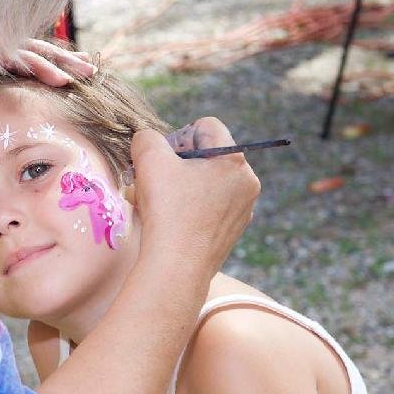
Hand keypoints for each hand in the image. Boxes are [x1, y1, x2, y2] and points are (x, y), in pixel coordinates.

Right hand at [131, 117, 259, 279]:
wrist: (177, 267)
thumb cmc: (167, 210)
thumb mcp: (149, 161)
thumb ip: (147, 139)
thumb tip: (148, 140)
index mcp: (234, 159)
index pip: (206, 127)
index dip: (178, 137)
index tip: (163, 161)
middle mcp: (247, 181)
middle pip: (207, 157)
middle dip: (179, 165)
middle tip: (157, 183)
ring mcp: (243, 209)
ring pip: (208, 183)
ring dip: (182, 187)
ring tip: (161, 205)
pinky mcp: (233, 232)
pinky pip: (211, 208)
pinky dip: (191, 209)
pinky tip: (172, 224)